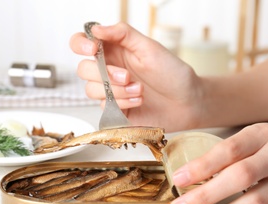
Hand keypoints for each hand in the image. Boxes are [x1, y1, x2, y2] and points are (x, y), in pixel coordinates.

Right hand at [70, 22, 202, 131]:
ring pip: (91, 90)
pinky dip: (122, 104)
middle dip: (104, 74)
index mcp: (114, 50)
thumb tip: (96, 28)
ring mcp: (110, 91)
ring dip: (116, 91)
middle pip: (83, 69)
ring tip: (139, 90)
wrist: (187, 102)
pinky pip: (104, 107)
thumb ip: (122, 34)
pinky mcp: (114, 110)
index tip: (92, 49)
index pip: (82, 43)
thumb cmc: (172, 73)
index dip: (80, 45)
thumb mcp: (149, 47)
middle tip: (128, 76)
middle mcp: (108, 70)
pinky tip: (138, 101)